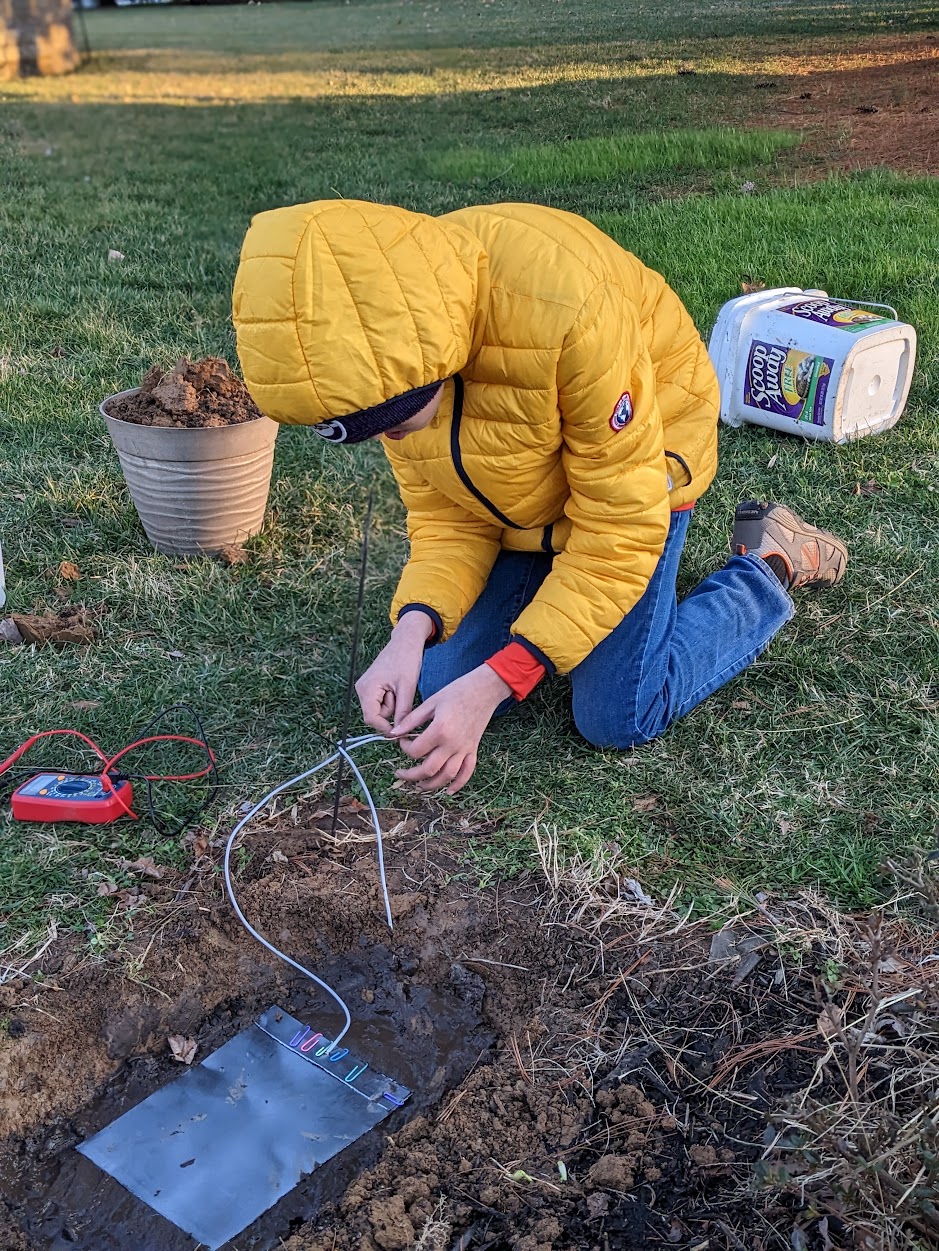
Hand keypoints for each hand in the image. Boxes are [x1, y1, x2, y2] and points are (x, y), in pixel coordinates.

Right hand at [355, 612, 434, 733]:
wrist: (405, 641)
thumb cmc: (407, 660)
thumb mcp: (407, 688)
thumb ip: (402, 711)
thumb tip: (399, 732)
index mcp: (367, 688)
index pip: (371, 718)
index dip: (385, 727)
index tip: (402, 730)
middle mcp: (361, 689)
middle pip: (375, 715)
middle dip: (391, 711)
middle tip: (402, 694)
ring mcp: (364, 687)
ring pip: (379, 709)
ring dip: (392, 705)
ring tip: (400, 688)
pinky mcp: (370, 687)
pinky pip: (380, 702)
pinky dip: (390, 699)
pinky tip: (396, 687)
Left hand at [390, 664, 510, 793]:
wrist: (484, 690)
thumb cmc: (457, 691)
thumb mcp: (431, 702)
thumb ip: (411, 720)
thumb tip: (394, 733)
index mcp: (439, 731)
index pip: (416, 751)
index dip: (404, 748)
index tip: (403, 741)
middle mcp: (452, 744)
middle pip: (428, 770)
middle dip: (411, 776)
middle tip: (400, 774)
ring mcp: (464, 749)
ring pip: (446, 776)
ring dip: (431, 785)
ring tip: (419, 786)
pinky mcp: (473, 750)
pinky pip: (467, 772)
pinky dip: (458, 784)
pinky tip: (448, 791)